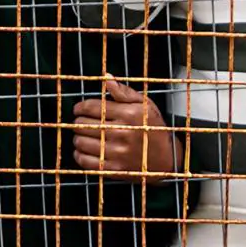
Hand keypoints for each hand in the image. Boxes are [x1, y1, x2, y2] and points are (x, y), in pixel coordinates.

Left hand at [67, 81, 182, 179]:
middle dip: (78, 121)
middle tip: (82, 121)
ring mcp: (117, 152)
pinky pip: (85, 162)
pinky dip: (79, 155)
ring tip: (84, 135)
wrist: (167, 157)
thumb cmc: (154, 128)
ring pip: (81, 143)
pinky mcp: (114, 168)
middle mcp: (121, 132)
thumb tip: (107, 78)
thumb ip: (124, 92)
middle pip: (83, 124)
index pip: (91, 107)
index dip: (79, 107)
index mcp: (128, 114)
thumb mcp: (145, 105)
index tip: (78, 109)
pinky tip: (83, 150)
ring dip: (78, 138)